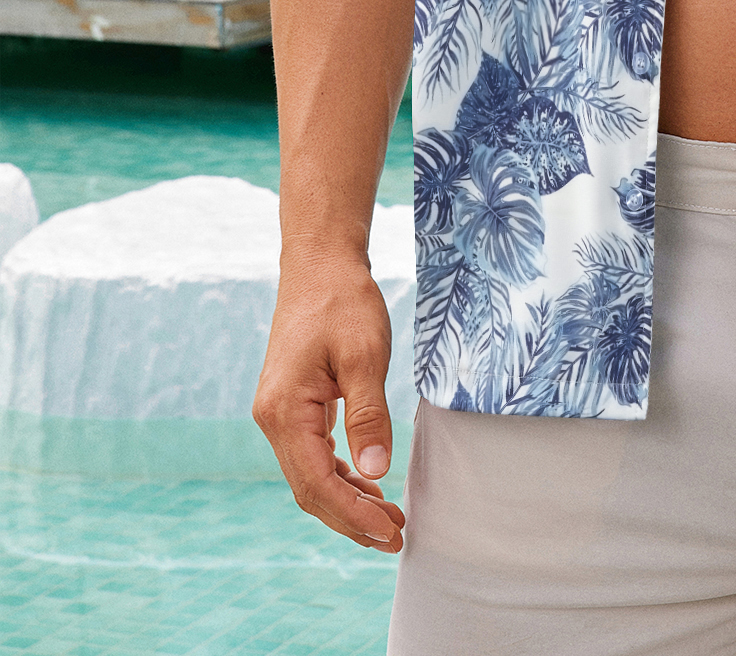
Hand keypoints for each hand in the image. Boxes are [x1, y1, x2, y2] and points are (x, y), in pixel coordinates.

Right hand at [253, 253, 405, 552]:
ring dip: (348, 501)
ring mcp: (281, 414)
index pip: (317, 483)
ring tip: (389, 519)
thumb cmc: (343, 302)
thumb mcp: (364, 355)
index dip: (353, 515)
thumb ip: (368, 414)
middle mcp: (273, 420)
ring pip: (312, 476)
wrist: (320, 264)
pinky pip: (314, 455)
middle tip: (396, 536)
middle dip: (352, 518)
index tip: (390, 532)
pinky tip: (369, 484)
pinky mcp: (294, 406)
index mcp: (284, 412)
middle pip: (310, 489)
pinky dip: (341, 475)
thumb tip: (376, 472)